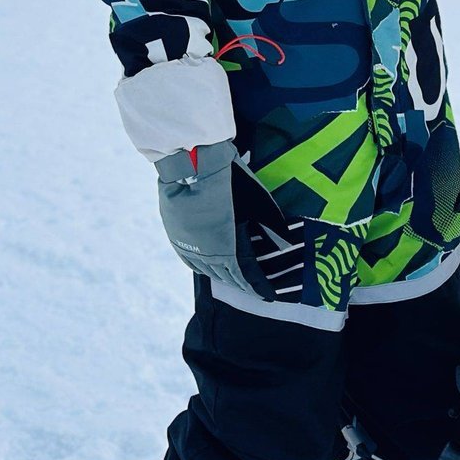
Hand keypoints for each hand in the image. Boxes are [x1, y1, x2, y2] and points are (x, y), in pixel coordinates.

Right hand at [154, 140, 275, 296]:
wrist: (192, 164)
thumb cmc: (229, 180)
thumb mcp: (258, 202)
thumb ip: (270, 224)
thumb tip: (285, 240)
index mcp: (226, 248)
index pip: (242, 276)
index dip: (254, 287)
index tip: (265, 296)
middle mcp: (205, 252)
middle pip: (223, 276)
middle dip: (238, 283)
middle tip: (248, 288)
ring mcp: (187, 245)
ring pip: (204, 269)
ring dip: (218, 275)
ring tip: (228, 279)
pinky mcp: (175, 235)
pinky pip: (188, 259)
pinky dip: (199, 266)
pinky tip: (204, 267)